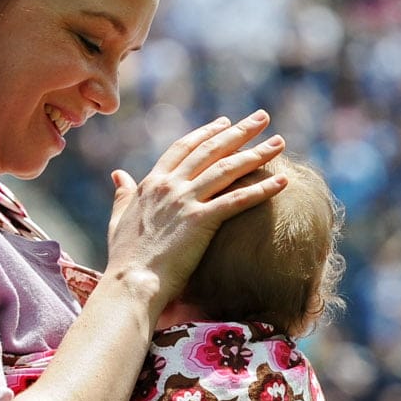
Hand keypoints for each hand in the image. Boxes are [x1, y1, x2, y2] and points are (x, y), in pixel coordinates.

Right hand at [103, 113, 284, 310]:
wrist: (130, 282)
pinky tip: (283, 180)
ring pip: (227, 169)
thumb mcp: (119, 218)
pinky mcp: (201, 221)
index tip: (227, 122)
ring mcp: (185, 201)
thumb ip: (123, 194)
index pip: (184, 148)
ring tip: (280, 142)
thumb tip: (118, 174)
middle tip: (262, 118)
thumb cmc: (125, 258)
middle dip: (240, 132)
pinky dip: (262, 188)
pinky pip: (238, 200)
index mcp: (152, 183)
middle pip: (211, 150)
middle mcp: (170, 186)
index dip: (207, 133)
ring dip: (257, 153)